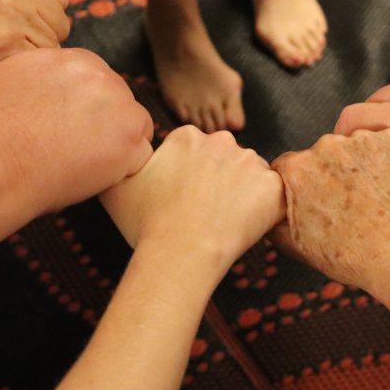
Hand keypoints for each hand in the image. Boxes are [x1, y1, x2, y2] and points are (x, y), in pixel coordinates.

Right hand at [0, 0, 70, 104]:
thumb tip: (65, 4)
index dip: (38, 16)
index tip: (8, 25)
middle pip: (60, 19)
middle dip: (39, 36)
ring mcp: (11, 13)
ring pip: (54, 43)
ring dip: (31, 56)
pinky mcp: (7, 45)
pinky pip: (41, 64)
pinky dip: (24, 72)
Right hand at [0, 48, 154, 211]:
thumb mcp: (8, 76)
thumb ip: (40, 72)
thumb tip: (48, 81)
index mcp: (73, 59)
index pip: (96, 79)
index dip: (85, 105)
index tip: (70, 125)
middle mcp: (100, 76)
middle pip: (117, 98)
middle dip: (104, 121)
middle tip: (78, 147)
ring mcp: (119, 106)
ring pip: (134, 124)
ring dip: (118, 142)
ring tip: (86, 163)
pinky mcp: (128, 140)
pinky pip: (140, 155)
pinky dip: (123, 168)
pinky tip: (97, 177)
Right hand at [101, 126, 283, 275]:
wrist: (178, 254)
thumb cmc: (145, 225)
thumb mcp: (116, 187)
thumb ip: (121, 162)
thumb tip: (118, 152)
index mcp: (187, 136)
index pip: (198, 152)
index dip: (193, 178)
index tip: (187, 199)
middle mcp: (221, 140)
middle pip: (227, 159)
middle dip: (221, 181)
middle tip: (208, 212)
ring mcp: (249, 162)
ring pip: (251, 175)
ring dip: (244, 193)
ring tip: (225, 222)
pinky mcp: (271, 186)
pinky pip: (274, 195)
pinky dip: (265, 210)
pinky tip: (246, 226)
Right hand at [272, 129, 389, 295]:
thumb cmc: (352, 255)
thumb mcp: (296, 246)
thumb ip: (274, 220)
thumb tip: (269, 210)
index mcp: (298, 169)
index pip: (290, 167)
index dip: (301, 185)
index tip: (315, 198)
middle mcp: (327, 146)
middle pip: (323, 154)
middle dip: (331, 172)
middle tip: (348, 202)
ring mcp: (363, 139)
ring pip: (354, 147)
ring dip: (359, 164)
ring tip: (373, 197)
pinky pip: (385, 145)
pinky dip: (388, 160)